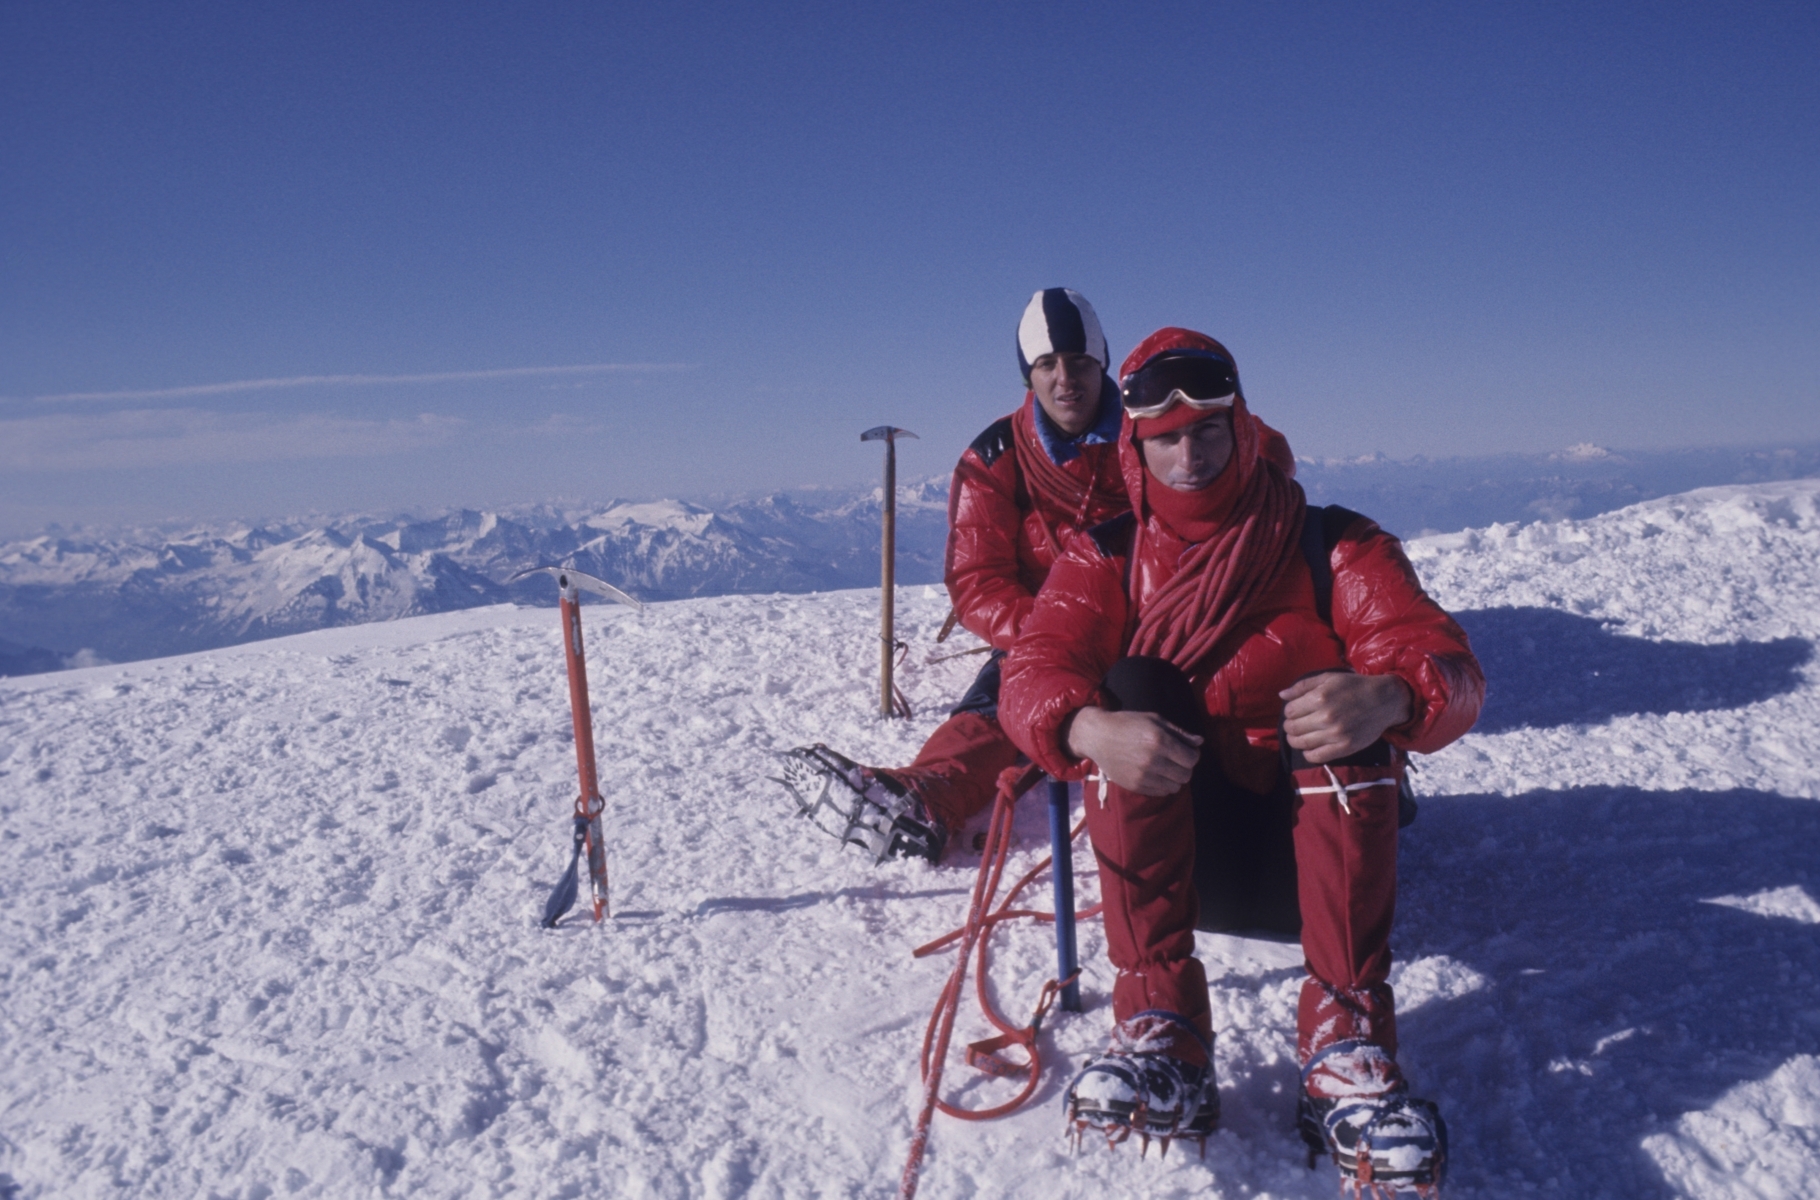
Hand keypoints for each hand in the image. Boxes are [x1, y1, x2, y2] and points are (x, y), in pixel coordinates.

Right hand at [1064, 706, 1201, 796]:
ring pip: (1175, 787)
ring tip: (1166, 768)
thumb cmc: (1128, 724)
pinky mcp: (1135, 786)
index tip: (1187, 751)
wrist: (1098, 736)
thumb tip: (1200, 741)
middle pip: (1186, 775)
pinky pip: (1161, 792)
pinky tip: (1156, 774)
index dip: (1193, 755)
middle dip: (1185, 767)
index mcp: (1160, 740)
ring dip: (1175, 778)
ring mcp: (1143, 775)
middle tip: (1177, 760)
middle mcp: (1153, 760)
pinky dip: (1163, 785)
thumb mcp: (1154, 720)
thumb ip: (1179, 732)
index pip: (1192, 758)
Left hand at [1279, 672, 1412, 763]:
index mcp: (1320, 697)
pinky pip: (1317, 756)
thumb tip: (1282, 695)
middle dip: (1289, 727)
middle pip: (1293, 728)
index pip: (1290, 711)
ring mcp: (1336, 734)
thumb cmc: (1354, 686)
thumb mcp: (1328, 678)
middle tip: (1294, 725)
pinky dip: (1308, 754)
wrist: (1384, 700)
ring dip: (1295, 740)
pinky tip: (1309, 748)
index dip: (1289, 711)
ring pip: (1302, 743)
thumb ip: (1303, 686)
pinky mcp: (1345, 748)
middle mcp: (1326, 717)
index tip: (1295, 712)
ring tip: (1298, 736)